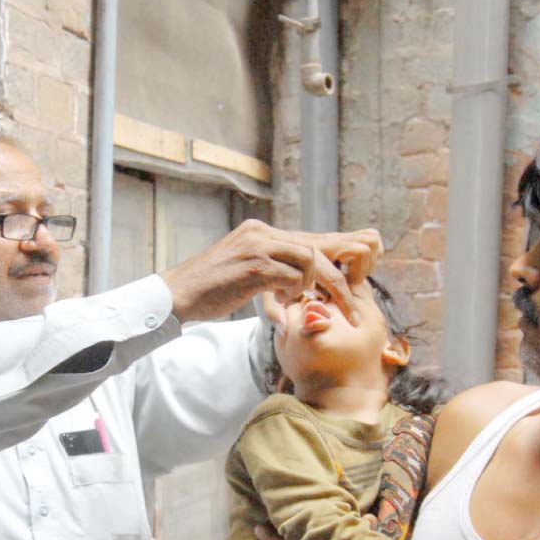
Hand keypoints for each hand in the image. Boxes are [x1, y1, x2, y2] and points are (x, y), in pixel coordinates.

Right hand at [160, 220, 381, 323]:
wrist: (177, 294)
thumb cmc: (213, 288)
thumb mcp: (248, 270)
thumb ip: (274, 266)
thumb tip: (302, 277)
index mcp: (264, 231)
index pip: (311, 238)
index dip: (339, 252)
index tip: (362, 269)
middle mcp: (263, 232)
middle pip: (317, 247)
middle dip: (340, 279)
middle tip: (354, 308)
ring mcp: (258, 246)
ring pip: (310, 259)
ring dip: (315, 287)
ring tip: (306, 304)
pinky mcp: (253, 266)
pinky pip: (291, 277)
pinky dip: (294, 293)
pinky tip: (280, 303)